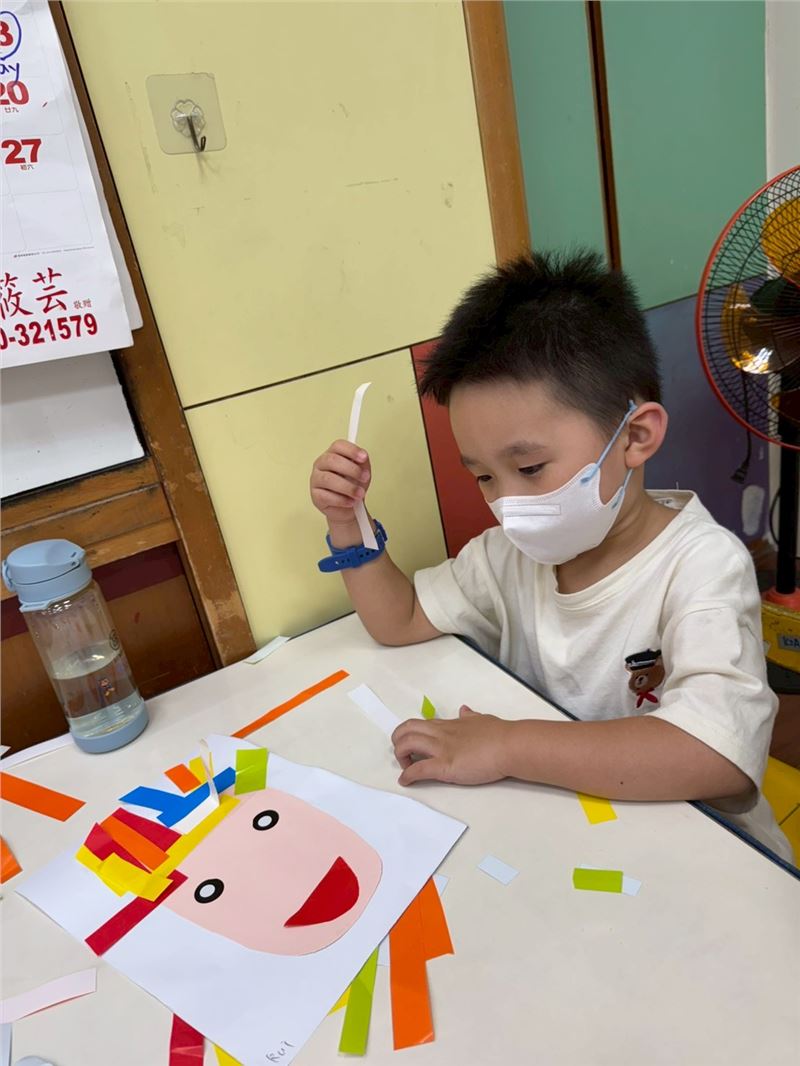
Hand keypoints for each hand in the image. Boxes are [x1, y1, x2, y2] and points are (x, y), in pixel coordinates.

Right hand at [310, 440, 371, 529]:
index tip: (364, 458)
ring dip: (348, 487)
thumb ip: (363, 463)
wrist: (350, 505)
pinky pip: (326, 496)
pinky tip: (351, 502)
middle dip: (352, 469)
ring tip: (360, 494)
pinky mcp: (315, 496)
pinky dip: (342, 500)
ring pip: (328, 479)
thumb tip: (363, 457)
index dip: (351, 450)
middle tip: (365, 478)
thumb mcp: (362, 471)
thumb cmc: (353, 484)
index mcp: (332, 454)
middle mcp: (320, 464)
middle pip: (332, 460)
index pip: (338, 446)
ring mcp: (315, 480)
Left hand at [391, 706, 511, 785]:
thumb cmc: (500, 733)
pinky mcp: (445, 766)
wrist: (510, 745)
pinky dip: (407, 776)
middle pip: (406, 730)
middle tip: (404, 755)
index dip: (411, 733)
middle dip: (398, 741)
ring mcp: (442, 749)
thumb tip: (464, 710)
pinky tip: (406, 781)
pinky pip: (418, 770)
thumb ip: (470, 716)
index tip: (412, 743)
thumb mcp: (482, 719)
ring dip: (400, 757)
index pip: (421, 724)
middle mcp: (441, 734)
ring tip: (405, 768)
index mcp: (449, 724)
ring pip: (406, 745)